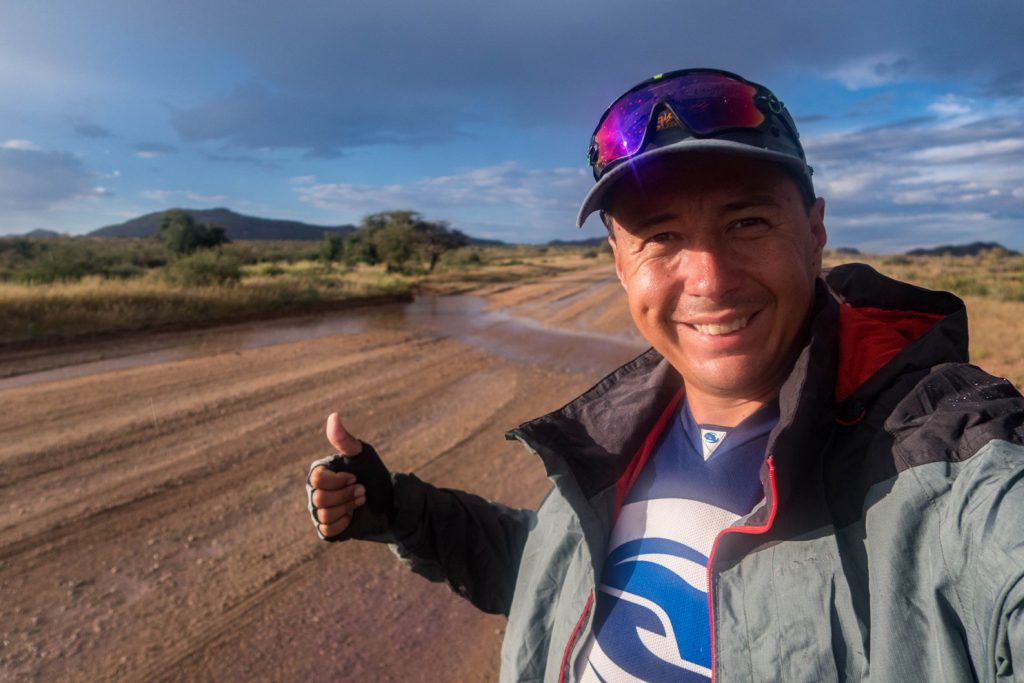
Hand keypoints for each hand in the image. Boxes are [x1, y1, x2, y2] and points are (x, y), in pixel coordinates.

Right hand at [307, 414, 366, 537]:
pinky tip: (352, 517)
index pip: (316, 479)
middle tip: (361, 490)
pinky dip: (345, 524)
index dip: (339, 481)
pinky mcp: (326, 529)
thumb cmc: (374, 475)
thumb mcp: (363, 455)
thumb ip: (345, 440)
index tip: (355, 477)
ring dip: (348, 508)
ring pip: (324, 515)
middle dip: (347, 496)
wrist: (389, 502)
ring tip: (359, 501)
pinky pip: (327, 530)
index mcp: (319, 472)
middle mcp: (314, 491)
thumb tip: (333, 416)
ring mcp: (318, 511)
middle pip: (320, 499)